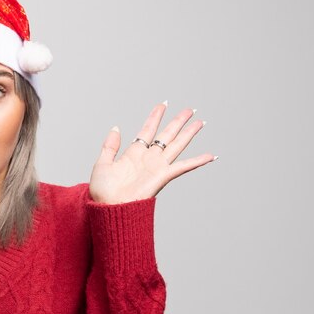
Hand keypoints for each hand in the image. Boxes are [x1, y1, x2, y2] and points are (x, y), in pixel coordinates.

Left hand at [89, 102, 215, 204]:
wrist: (109, 208)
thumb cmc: (102, 192)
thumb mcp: (102, 163)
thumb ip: (110, 146)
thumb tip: (116, 128)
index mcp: (134, 154)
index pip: (148, 130)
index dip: (156, 117)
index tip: (163, 105)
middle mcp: (148, 158)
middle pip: (167, 135)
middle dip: (178, 122)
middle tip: (189, 110)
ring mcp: (157, 166)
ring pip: (177, 145)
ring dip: (189, 133)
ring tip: (200, 122)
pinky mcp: (163, 176)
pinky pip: (183, 166)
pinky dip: (198, 161)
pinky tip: (210, 156)